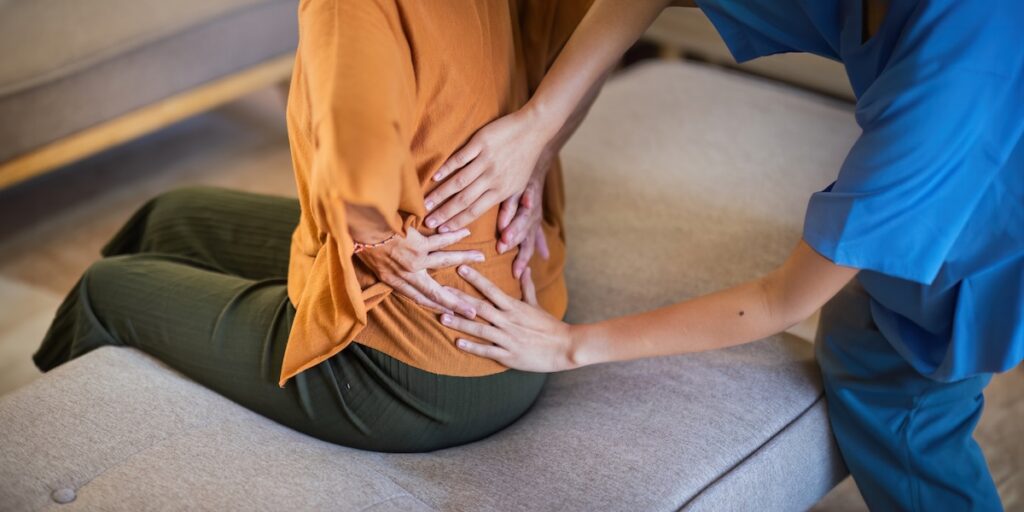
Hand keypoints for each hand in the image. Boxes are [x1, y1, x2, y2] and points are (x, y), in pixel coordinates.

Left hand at [356, 226, 481, 317]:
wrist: (359, 229)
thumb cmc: (359, 243)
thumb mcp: (371, 265)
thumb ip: (386, 272)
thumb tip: (395, 275)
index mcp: (393, 281)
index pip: (418, 298)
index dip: (435, 305)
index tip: (449, 312)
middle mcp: (407, 275)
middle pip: (435, 291)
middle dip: (455, 301)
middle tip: (472, 310)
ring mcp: (414, 260)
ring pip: (444, 261)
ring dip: (464, 259)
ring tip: (480, 258)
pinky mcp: (418, 244)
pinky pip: (440, 241)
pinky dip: (453, 237)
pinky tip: (465, 233)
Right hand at [423, 108, 549, 232]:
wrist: (533, 129)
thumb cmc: (525, 160)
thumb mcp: (521, 186)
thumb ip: (510, 207)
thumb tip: (503, 230)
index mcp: (501, 191)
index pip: (475, 211)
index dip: (458, 222)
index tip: (442, 230)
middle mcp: (492, 178)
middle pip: (464, 200)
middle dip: (445, 213)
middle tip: (428, 221)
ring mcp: (486, 160)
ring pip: (460, 181)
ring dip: (441, 194)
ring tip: (426, 203)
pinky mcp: (481, 143)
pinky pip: (461, 158)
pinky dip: (447, 167)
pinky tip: (434, 176)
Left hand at [440, 265, 575, 372]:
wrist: (565, 347)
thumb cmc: (550, 326)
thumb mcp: (536, 305)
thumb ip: (527, 287)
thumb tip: (524, 268)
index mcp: (515, 307)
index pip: (491, 289)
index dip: (475, 279)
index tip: (460, 268)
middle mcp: (509, 321)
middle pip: (480, 308)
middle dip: (460, 299)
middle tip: (440, 292)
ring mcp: (508, 339)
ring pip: (480, 329)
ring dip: (461, 323)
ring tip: (443, 317)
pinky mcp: (509, 355)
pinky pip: (488, 351)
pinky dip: (473, 347)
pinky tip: (458, 342)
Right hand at [497, 169, 550, 279]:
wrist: (538, 160)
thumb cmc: (532, 193)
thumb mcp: (535, 217)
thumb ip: (537, 238)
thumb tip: (544, 257)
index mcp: (533, 224)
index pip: (527, 245)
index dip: (522, 259)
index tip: (515, 275)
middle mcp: (531, 214)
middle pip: (524, 232)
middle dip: (514, 243)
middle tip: (502, 251)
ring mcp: (527, 200)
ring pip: (521, 216)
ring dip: (514, 226)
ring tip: (504, 235)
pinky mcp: (520, 184)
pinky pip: (517, 194)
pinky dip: (516, 201)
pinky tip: (513, 208)